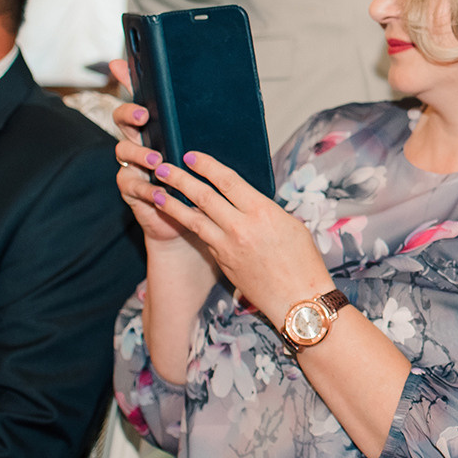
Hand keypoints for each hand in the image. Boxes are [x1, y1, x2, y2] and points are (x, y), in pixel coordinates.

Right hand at [105, 61, 214, 266]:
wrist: (194, 218)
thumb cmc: (203, 180)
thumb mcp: (209, 150)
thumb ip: (211, 130)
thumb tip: (237, 104)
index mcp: (159, 125)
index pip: (141, 96)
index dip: (127, 77)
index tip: (120, 63)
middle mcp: (141, 140)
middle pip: (123, 118)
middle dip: (129, 114)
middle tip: (144, 116)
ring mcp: (133, 165)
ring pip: (123, 151)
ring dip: (138, 153)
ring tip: (156, 159)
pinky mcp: (132, 190)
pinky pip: (131, 184)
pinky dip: (145, 187)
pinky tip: (157, 191)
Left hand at [148, 150, 332, 319]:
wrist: (298, 301)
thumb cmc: (303, 262)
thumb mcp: (290, 225)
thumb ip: (264, 210)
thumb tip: (245, 201)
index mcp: (262, 212)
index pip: (227, 180)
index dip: (206, 165)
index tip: (192, 156)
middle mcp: (240, 227)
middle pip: (203, 196)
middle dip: (179, 179)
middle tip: (162, 167)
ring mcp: (227, 246)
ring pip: (192, 219)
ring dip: (171, 203)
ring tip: (155, 192)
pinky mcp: (222, 262)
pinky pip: (203, 237)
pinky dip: (190, 224)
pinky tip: (181, 217)